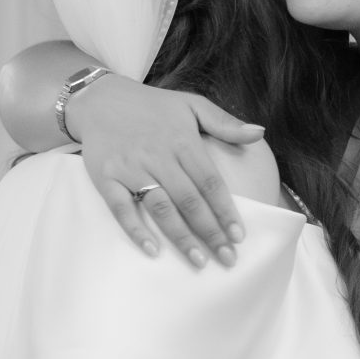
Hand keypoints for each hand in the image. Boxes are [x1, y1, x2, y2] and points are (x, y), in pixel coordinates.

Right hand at [68, 76, 263, 268]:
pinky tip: (152, 250)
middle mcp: (158, 156)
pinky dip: (136, 230)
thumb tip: (259, 133)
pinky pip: (121, 208)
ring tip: (199, 261)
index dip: (226, 210)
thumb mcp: (191, 104)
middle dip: (210, 232)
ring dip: (181, 236)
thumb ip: (225, 122)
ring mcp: (130, 168)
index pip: (210, 182)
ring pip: (160, 207)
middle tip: (228, 258)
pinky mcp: (105, 177)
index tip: (239, 236)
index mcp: (182, 141)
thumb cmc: (152, 106)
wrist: (100, 98)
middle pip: (189, 200)